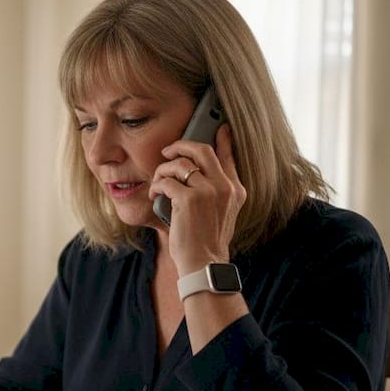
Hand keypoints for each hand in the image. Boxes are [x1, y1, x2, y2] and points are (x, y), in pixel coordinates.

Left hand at [148, 124, 245, 273]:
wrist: (204, 264)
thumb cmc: (207, 241)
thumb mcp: (222, 214)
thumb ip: (217, 192)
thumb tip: (199, 173)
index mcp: (235, 190)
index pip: (228, 156)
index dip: (222, 139)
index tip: (219, 127)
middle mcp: (224, 187)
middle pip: (201, 150)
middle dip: (181, 146)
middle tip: (168, 151)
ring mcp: (207, 192)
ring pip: (179, 164)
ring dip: (162, 170)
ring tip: (157, 182)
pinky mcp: (188, 200)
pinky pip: (166, 181)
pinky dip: (156, 186)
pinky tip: (154, 195)